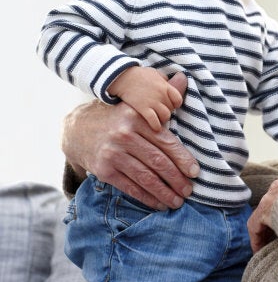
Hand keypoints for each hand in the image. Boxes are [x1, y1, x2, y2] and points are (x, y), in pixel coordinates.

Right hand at [62, 72, 198, 209]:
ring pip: (145, 177)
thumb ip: (163, 96)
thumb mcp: (138, 104)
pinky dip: (146, 197)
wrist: (78, 129)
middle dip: (176, 179)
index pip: (166, 141)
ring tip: (177, 201)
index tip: (195, 172)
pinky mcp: (104, 169)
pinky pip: (130, 187)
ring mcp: (112, 153)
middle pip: (157, 161)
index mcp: (137, 118)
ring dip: (164, 192)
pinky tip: (159, 203)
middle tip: (189, 190)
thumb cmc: (118, 118)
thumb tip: (184, 78)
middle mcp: (124, 135)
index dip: (183, 159)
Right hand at [107, 66, 183, 130]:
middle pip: (171, 108)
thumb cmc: (138, 74)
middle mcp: (161, 94)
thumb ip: (164, 80)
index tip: (170, 105)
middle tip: (160, 112)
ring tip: (158, 119)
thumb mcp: (154, 73)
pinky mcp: (142, 108)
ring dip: (162, 119)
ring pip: (165, 116)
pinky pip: (154, 121)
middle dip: (167, 111)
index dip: (175, 104)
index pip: (178, 99)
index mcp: (165, 86)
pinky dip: (156, 125)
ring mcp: (152, 101)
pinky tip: (154, 126)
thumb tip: (170, 83)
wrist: (122, 77)